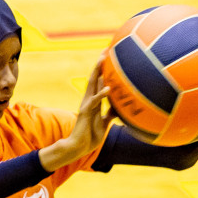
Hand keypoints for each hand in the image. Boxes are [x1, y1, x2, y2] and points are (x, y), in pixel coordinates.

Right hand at [40, 57, 113, 171]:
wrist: (78, 147)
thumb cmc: (90, 137)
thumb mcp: (105, 123)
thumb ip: (110, 114)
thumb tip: (119, 108)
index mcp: (94, 101)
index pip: (99, 81)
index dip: (104, 70)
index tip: (110, 57)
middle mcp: (89, 99)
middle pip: (94, 77)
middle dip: (100, 64)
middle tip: (106, 50)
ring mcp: (87, 104)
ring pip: (92, 84)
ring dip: (97, 71)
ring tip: (102, 59)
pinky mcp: (85, 112)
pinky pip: (95, 101)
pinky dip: (102, 94)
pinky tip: (109, 88)